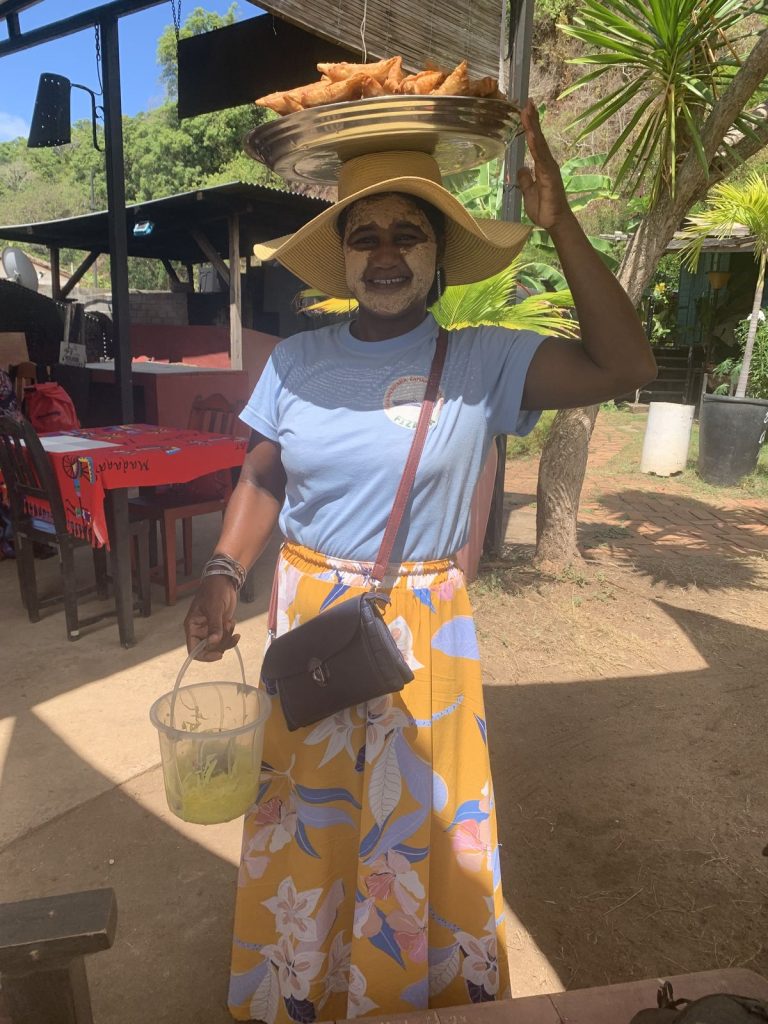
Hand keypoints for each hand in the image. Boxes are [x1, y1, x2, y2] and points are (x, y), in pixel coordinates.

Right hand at [184, 575, 238, 661]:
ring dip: (227, 637)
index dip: (205, 656)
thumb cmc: (214, 591)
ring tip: (230, 622)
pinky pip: (225, 639)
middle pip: (208, 649)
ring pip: (219, 645)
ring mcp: (210, 630)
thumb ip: (214, 626)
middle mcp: (200, 631)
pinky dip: (231, 636)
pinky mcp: (220, 627)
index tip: (219, 654)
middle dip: (221, 643)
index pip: (193, 650)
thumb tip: (213, 642)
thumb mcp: (214, 608)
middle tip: (228, 628)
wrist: (224, 581)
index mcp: (192, 627)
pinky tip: (235, 626)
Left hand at [517, 100, 572, 231]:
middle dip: (532, 119)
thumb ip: (525, 179)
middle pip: (538, 137)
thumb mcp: (528, 191)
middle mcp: (547, 162)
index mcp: (541, 165)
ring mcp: (549, 167)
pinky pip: (541, 157)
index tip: (524, 110)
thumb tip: (521, 168)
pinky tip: (532, 133)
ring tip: (527, 110)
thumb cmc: (544, 208)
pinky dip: (536, 145)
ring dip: (533, 127)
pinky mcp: (550, 175)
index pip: (534, 142)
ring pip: (539, 143)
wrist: (554, 222)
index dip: (530, 126)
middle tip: (527, 101)